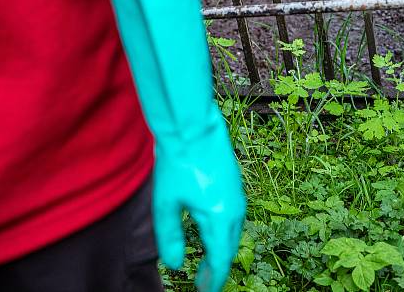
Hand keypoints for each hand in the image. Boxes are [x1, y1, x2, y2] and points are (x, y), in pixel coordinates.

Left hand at [151, 110, 245, 291]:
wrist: (194, 127)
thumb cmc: (178, 162)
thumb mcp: (166, 204)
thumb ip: (170, 237)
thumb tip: (175, 265)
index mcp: (219, 218)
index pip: (220, 259)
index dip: (214, 280)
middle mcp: (234, 210)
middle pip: (229, 248)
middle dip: (218, 268)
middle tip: (203, 283)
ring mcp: (238, 197)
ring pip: (233, 233)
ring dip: (222, 250)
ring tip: (208, 262)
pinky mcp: (235, 186)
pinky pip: (234, 218)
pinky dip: (225, 233)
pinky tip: (212, 232)